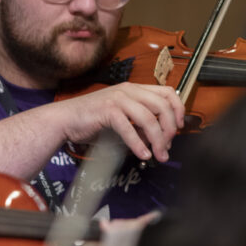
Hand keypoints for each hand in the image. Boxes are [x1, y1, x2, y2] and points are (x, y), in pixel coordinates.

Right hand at [52, 83, 184, 162]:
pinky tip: (142, 154)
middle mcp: (128, 90)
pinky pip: (129, 128)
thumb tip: (161, 140)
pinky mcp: (107, 110)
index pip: (167, 92)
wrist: (65, 119)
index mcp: (134, 89)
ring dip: (157, 140)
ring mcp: (118, 99)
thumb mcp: (123, 119)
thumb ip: (141, 125)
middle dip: (169, 129)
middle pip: (162, 106)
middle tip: (167, 147)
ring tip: (158, 156)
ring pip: (148, 118)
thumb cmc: (93, 119)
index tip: (179, 127)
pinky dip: (138, 144)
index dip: (178, 109)